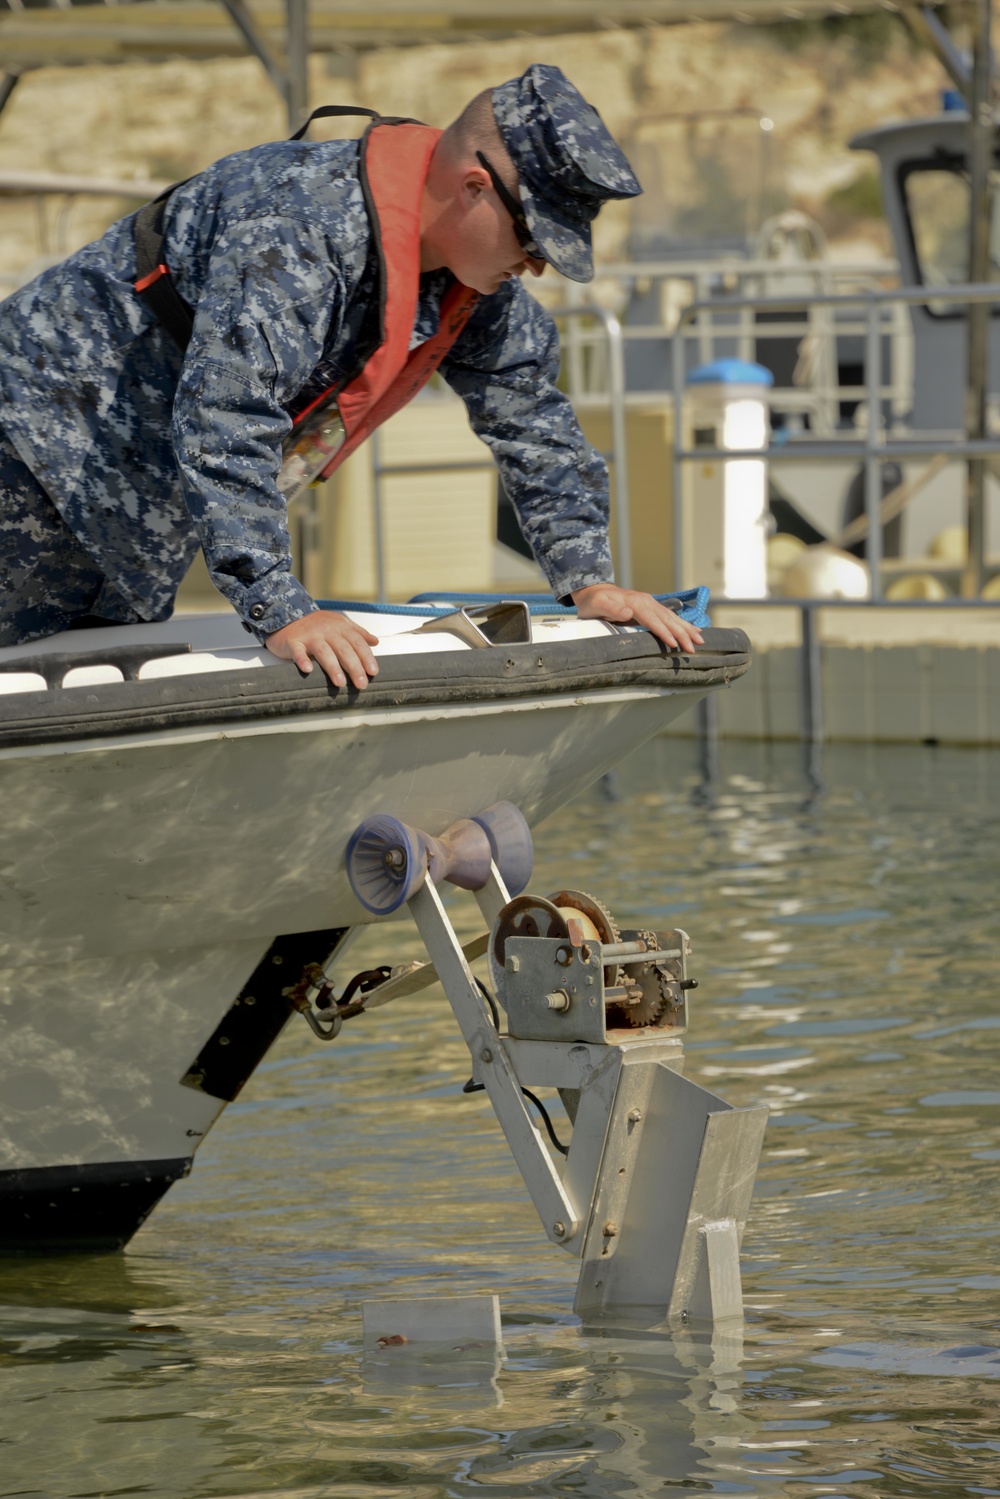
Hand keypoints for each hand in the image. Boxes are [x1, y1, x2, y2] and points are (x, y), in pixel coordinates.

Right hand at [265, 610, 379, 688]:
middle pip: (343, 649)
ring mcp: (309, 635)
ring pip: (323, 651)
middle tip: (361, 683)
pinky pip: (298, 651)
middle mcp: (326, 631)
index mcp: (340, 627)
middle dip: (354, 667)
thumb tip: (375, 642)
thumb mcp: (339, 624)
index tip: (373, 672)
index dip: (366, 657)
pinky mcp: (293, 641)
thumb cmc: (316, 624)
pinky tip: (308, 669)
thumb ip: (357, 633)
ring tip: (341, 683)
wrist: (286, 613)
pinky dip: (302, 659)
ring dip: (333, 667)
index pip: (357, 642)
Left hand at [571, 584, 704, 653]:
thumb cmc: (593, 601)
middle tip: (694, 648)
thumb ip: (612, 609)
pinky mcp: (652, 607)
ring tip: (701, 640)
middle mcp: (646, 602)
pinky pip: (670, 616)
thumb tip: (628, 613)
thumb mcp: (597, 605)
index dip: (664, 632)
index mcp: (635, 603)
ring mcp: (651, 603)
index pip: (652, 620)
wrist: (594, 590)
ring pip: (672, 617)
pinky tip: (693, 630)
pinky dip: (683, 624)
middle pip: (667, 619)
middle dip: (682, 634)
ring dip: (687, 629)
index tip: (674, 644)